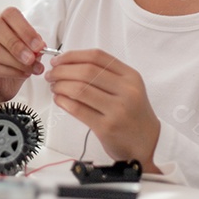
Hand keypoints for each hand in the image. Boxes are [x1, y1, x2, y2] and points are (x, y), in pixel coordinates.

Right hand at [0, 7, 46, 109]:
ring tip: (32, 69)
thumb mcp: (26, 49)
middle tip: (32, 58)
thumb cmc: (13, 60)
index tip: (40, 45)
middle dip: (17, 43)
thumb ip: (32, 45)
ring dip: (17, 61)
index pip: (9, 14)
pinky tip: (24, 74)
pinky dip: (11, 72)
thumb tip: (40, 47)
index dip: (25, 28)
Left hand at [44, 49, 161, 170]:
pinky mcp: (107, 127)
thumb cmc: (133, 113)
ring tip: (54, 87)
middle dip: (62, 71)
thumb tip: (69, 63)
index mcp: (130, 76)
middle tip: (51, 74)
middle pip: (86, 71)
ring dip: (60, 86)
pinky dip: (63, 101)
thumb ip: (105, 74)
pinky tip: (59, 99)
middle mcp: (126, 90)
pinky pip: (78, 109)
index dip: (72, 55)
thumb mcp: (128, 87)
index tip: (58, 60)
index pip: (97, 57)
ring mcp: (117, 109)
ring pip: (79, 89)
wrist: (147, 143)